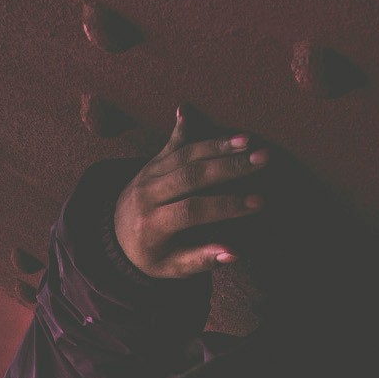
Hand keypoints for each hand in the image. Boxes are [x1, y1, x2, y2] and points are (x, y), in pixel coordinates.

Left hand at [113, 106, 269, 278]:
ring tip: (249, 140)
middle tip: (263, 159)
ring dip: (217, 145)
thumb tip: (235, 254)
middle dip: (229, 166)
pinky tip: (188, 109)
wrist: (115, 236)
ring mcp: (147, 174)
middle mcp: (146, 196)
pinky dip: (183, 127)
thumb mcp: (172, 268)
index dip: (226, 205)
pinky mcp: (151, 161)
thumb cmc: (151, 255)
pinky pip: (170, 143)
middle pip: (190, 175)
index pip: (192, 210)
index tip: (257, 202)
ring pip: (184, 154)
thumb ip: (201, 259)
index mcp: (152, 225)